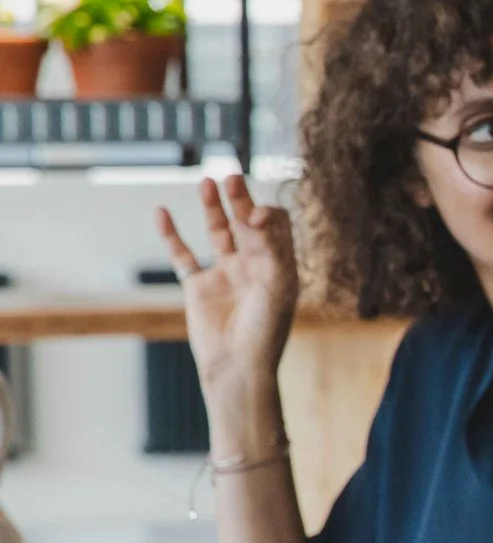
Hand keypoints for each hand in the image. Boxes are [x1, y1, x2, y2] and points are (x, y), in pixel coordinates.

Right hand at [156, 175, 298, 424]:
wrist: (237, 365)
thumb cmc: (266, 329)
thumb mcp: (278, 285)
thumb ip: (270, 248)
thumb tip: (255, 213)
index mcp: (280, 266)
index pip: (275, 227)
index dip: (266, 215)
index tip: (254, 218)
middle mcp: (254, 266)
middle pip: (247, 223)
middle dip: (241, 199)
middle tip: (232, 176)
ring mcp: (225, 275)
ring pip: (217, 232)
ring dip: (213, 207)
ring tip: (207, 182)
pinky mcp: (199, 287)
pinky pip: (182, 255)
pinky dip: (172, 235)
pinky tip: (162, 213)